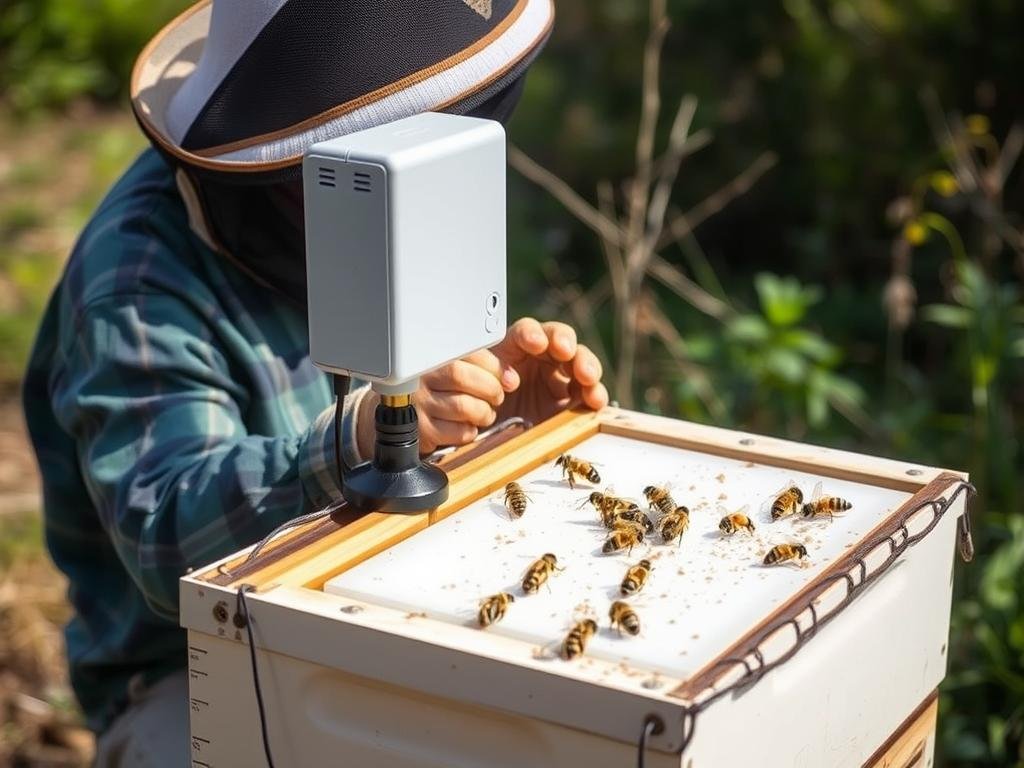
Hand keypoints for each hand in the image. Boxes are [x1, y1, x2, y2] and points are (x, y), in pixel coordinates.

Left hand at [415, 317, 607, 452]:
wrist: (492, 437)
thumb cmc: (484, 405)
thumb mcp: (479, 391)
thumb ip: (483, 381)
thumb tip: (488, 380)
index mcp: (516, 349)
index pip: (526, 332)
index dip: (531, 334)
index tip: (533, 342)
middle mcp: (541, 358)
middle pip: (560, 340)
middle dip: (565, 343)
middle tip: (564, 352)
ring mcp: (560, 377)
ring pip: (580, 362)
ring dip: (586, 366)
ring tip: (586, 377)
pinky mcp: (574, 399)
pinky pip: (590, 392)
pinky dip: (594, 394)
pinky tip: (595, 401)